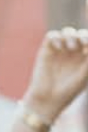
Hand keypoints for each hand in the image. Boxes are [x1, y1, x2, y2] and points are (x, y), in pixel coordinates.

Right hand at [22, 0, 87, 124]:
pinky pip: (53, 36)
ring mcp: (61, 50)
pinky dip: (57, 38)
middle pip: (82, 33)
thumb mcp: (87, 68)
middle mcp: (75, 51)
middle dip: (82, 36)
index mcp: (87, 55)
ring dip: (71, 36)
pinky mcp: (47, 50)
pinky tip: (58, 47)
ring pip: (68, 32)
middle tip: (80, 44)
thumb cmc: (71, 88)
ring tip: (70, 47)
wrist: (48, 100)